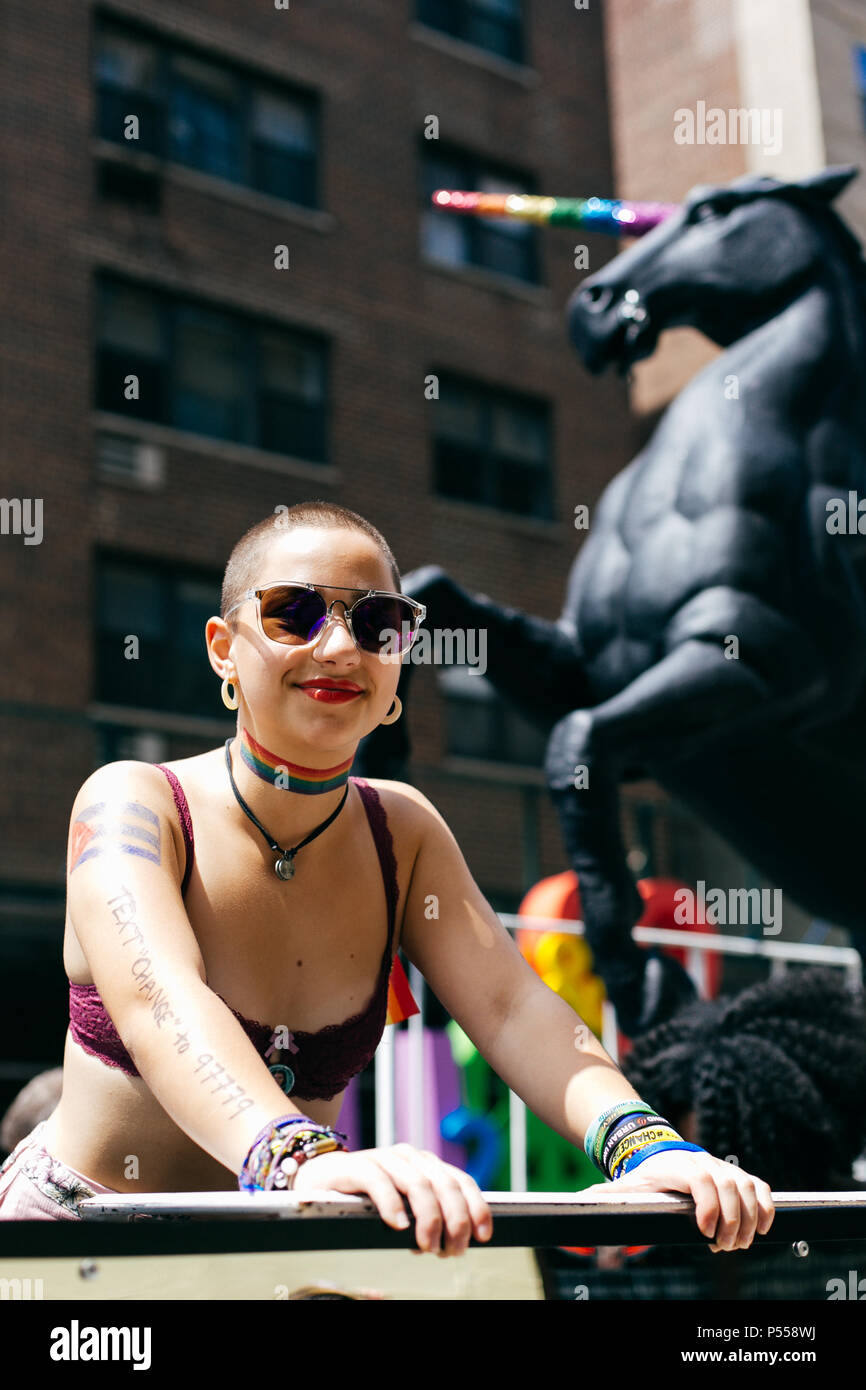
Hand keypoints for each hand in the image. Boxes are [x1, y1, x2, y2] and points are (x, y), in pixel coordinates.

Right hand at [291, 1143, 492, 1256]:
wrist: (319, 1180)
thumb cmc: (365, 1200)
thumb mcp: (404, 1208)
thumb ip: (427, 1217)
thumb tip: (451, 1245)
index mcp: (426, 1165)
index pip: (461, 1181)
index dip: (476, 1208)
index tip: (483, 1236)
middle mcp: (409, 1157)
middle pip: (444, 1184)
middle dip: (455, 1220)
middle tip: (451, 1251)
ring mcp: (383, 1159)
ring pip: (418, 1183)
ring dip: (429, 1217)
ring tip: (427, 1246)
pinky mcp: (356, 1166)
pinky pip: (378, 1181)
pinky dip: (392, 1204)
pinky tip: (397, 1225)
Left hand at [610, 1149, 774, 1251]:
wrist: (664, 1153)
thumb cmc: (648, 1175)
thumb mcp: (630, 1183)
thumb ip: (611, 1193)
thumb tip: (582, 1198)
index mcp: (681, 1167)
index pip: (701, 1181)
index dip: (708, 1207)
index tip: (704, 1232)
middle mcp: (707, 1164)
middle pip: (730, 1189)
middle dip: (732, 1224)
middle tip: (722, 1246)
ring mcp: (726, 1169)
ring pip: (750, 1190)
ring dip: (750, 1221)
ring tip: (737, 1244)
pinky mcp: (740, 1176)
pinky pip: (762, 1188)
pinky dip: (766, 1209)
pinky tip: (761, 1230)